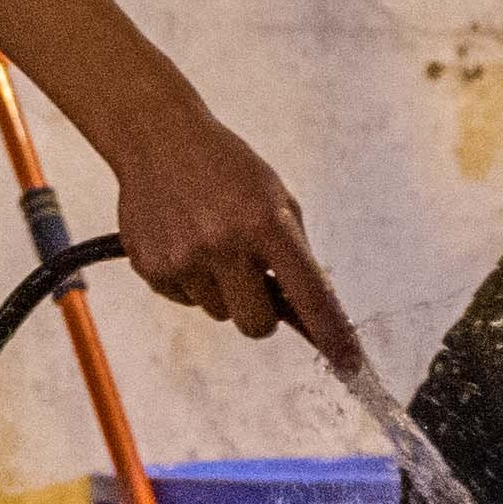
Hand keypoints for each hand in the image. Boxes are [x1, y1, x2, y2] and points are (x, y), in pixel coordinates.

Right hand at [106, 95, 359, 364]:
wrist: (158, 138)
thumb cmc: (227, 169)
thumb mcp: (275, 197)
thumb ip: (294, 252)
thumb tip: (309, 311)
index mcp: (267, 223)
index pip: (311, 294)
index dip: (333, 334)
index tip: (351, 365)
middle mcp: (225, 244)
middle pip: (257, 326)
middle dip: (260, 312)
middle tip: (252, 278)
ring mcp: (184, 258)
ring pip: (218, 313)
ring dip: (221, 290)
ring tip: (209, 242)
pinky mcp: (151, 267)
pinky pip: (184, 300)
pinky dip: (189, 280)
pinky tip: (183, 240)